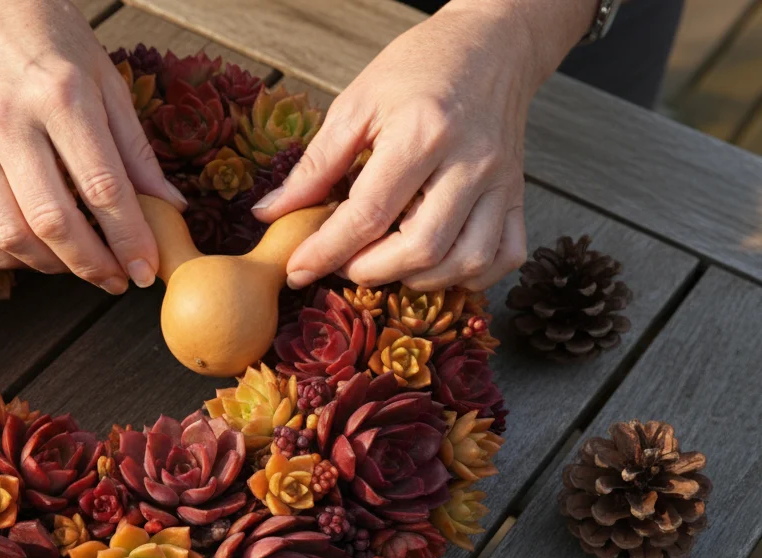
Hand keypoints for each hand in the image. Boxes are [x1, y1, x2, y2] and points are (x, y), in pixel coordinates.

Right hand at [0, 0, 186, 292]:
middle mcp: (10, 122)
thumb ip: (135, 149)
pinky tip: (36, 253)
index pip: (102, 187)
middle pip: (53, 221)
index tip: (148, 269)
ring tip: (80, 265)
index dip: (129, 239)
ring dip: (51, 266)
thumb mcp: (105, 79)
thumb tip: (170, 208)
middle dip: (92, 264)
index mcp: (61, 96)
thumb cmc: (50, 37)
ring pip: (9, 233)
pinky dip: (7, 254)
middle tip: (118, 279)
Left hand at [252, 0, 589, 290]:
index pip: (369, 213)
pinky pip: (505, 255)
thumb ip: (315, 164)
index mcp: (422, 133)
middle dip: (371, 272)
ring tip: (385, 265)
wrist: (490, 45)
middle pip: (421, 248)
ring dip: (418, 281)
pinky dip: (471, 276)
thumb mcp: (356, 104)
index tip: (298, 270)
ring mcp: (500, 182)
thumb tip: (269, 213)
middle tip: (341, 266)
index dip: (327, 251)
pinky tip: (437, 265)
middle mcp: (469, 163)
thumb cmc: (418, 69)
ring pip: (466, 262)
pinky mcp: (517, 194)